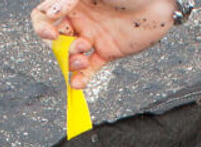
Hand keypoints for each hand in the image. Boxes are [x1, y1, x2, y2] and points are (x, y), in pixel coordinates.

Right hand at [31, 0, 177, 88]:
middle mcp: (80, 19)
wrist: (159, 1)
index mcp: (72, 1)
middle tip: (75, 47)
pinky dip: (82, 79)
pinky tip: (78, 84)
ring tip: (83, 59)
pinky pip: (90, 69)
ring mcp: (93, 36)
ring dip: (71, 63)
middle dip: (59, 48)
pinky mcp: (108, 51)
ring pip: (71, 56)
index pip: (44, 15)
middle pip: (56, 40)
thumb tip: (50, 14)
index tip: (50, 35)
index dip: (41, 27)